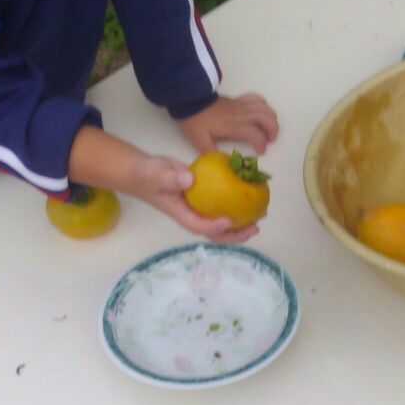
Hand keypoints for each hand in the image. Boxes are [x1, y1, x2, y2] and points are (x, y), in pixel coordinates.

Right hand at [129, 156, 259, 243]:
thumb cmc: (147, 175)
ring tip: (260, 217)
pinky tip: (251, 196)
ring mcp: (199, 208)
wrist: (143, 171)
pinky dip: (237, 204)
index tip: (229, 220)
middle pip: (215, 233)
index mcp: (182, 214)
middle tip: (255, 227)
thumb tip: (190, 179)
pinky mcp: (205, 198)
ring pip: (221, 222)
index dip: (215, 227)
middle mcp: (193, 214)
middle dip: (236, 234)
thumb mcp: (155, 174)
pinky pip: (222, 205)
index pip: (199, 226)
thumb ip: (169, 176)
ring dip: (242, 223)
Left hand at [177, 93, 278, 154]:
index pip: (255, 134)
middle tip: (269, 140)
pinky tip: (262, 113)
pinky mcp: (237, 100)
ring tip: (268, 128)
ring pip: (264, 107)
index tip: (260, 152)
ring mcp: (240, 105)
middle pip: (266, 118)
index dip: (261, 144)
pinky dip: (263, 105)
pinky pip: (256, 98)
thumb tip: (223, 163)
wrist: (189, 101)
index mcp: (233, 126)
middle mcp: (241, 114)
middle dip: (273, 130)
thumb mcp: (200, 141)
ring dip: (271, 118)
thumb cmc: (195, 122)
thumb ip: (212, 153)